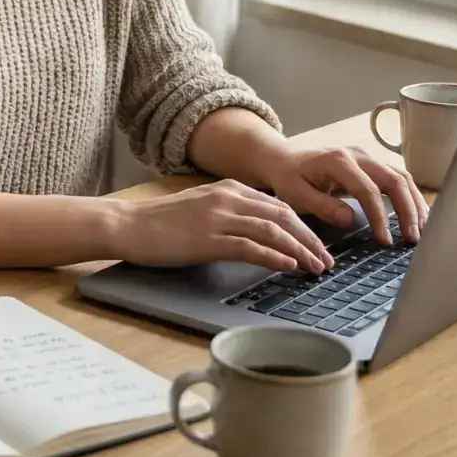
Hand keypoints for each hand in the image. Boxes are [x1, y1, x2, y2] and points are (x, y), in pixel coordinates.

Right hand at [107, 180, 333, 274]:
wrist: (129, 225)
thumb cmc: (162, 222)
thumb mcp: (203, 208)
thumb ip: (231, 214)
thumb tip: (261, 233)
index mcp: (230, 189)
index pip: (279, 206)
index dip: (304, 227)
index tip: (318, 246)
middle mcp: (229, 198)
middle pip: (283, 217)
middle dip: (310, 239)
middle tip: (327, 260)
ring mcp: (219, 218)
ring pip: (272, 231)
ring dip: (300, 250)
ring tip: (316, 267)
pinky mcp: (209, 239)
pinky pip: (251, 247)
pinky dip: (274, 257)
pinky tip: (289, 266)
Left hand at [258, 143, 427, 246]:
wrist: (284, 160)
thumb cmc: (289, 178)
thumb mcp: (296, 194)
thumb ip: (322, 206)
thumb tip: (351, 219)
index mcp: (338, 160)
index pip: (368, 189)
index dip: (380, 216)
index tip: (385, 240)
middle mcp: (357, 154)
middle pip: (394, 179)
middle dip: (407, 210)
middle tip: (412, 239)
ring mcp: (367, 158)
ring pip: (401, 177)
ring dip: (414, 204)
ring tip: (421, 231)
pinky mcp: (372, 165)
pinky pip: (397, 178)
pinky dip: (410, 197)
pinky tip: (417, 217)